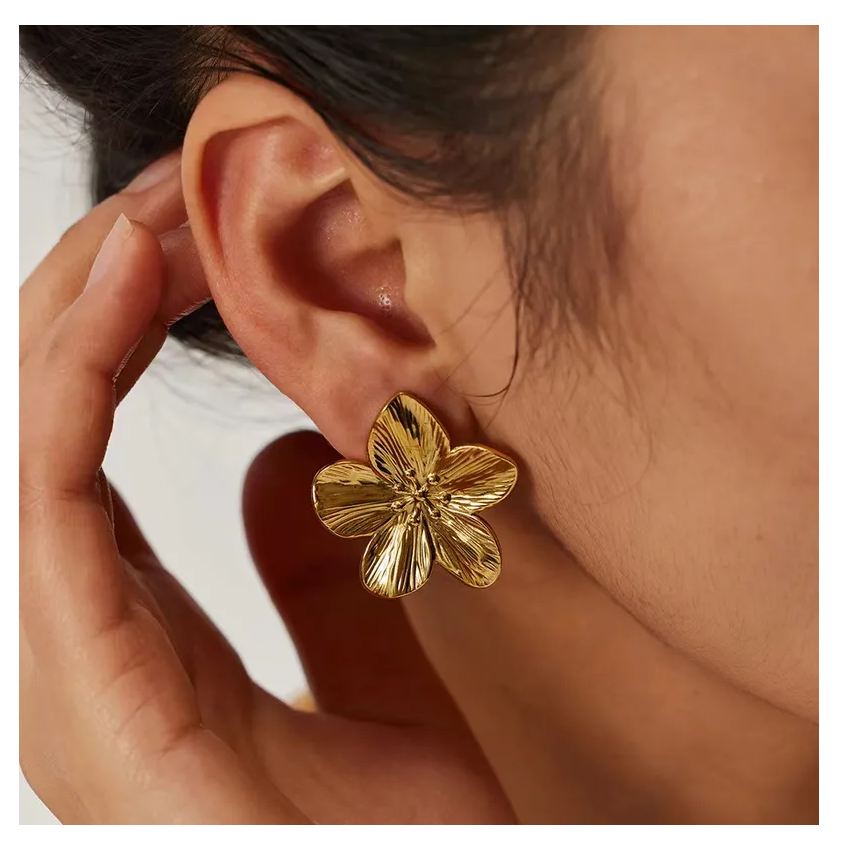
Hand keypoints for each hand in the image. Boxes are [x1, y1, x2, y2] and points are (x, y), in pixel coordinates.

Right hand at [19, 168, 511, 823]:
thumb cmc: (390, 830)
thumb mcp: (370, 676)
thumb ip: (314, 579)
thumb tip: (278, 464)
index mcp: (130, 632)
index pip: (83, 444)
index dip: (118, 332)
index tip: (181, 243)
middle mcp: (80, 641)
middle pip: (45, 425)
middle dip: (89, 299)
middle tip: (158, 198)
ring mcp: (68, 669)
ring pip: (27, 445)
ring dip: (71, 316)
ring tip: (133, 217)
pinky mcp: (83, 691)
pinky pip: (48, 500)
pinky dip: (67, 383)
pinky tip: (116, 284)